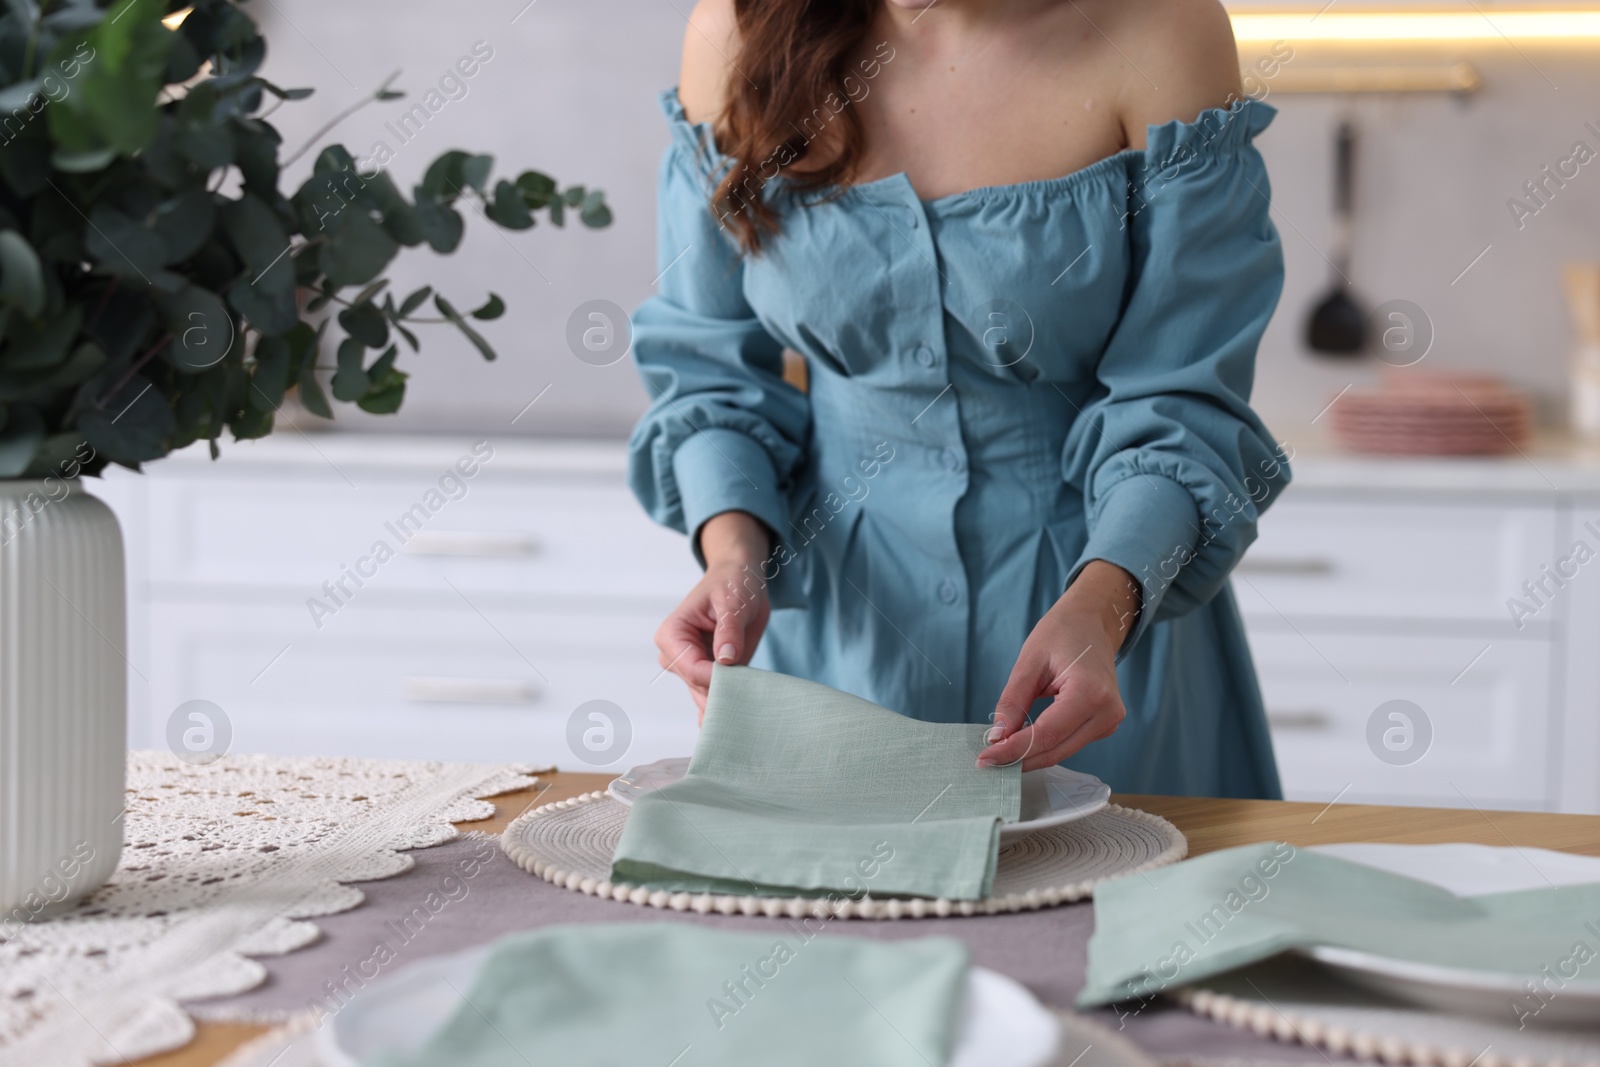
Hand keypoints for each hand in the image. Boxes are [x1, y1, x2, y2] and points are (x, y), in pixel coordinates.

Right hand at [655, 511, 771, 720]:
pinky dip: (726, 704)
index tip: (741, 680)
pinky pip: (714, 694)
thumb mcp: (735, 602)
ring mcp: (690, 666)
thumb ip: (729, 631)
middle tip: (750, 702)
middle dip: (723, 694)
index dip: (717, 678)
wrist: (740, 578)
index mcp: (672, 633)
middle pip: (698, 686)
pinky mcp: (707, 673)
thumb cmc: (733, 583)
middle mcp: (674, 654)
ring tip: (749, 711)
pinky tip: (734, 720)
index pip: (692, 668)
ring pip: (706, 696)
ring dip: (727, 702)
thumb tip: (726, 659)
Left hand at [978, 560, 1140, 771]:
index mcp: (1090, 693)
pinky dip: (1046, 746)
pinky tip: (1023, 742)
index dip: (1014, 750)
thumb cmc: (1062, 633)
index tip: (986, 759)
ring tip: (1000, 752)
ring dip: (1032, 755)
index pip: (1046, 735)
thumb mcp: (1029, 662)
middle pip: (1056, 749)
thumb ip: (1013, 701)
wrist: (1092, 622)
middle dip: (1020, 758)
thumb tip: (997, 736)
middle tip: (987, 762)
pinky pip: (1070, 742)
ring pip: (1063, 751)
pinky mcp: (1105, 724)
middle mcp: (1107, 712)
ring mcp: (1110, 720)